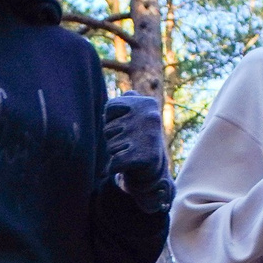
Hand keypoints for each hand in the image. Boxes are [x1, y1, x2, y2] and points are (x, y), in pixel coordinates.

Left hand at [104, 92, 170, 210]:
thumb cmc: (138, 136)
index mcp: (147, 103)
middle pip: (108, 129)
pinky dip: (115, 168)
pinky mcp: (146, 157)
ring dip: (116, 152)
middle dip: (113, 138)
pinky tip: (128, 165)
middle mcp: (149, 117)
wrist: (154, 167)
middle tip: (130, 143)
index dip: (112, 120)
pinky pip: (114, 163)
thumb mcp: (137, 114)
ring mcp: (148, 137)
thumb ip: (129, 99)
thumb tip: (128, 94)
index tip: (126, 125)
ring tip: (131, 152)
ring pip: (110, 146)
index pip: (110, 107)